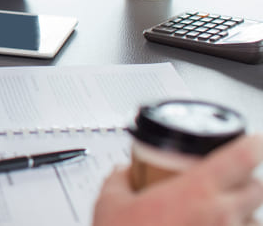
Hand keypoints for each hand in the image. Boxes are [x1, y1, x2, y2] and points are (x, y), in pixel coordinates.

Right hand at [92, 134, 262, 225]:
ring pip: (255, 222)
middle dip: (246, 182)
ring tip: (217, 220)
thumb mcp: (109, 204)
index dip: (254, 142)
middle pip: (258, 188)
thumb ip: (120, 180)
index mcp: (197, 191)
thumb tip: (124, 172)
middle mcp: (223, 215)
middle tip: (229, 183)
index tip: (255, 140)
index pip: (245, 155)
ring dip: (242, 217)